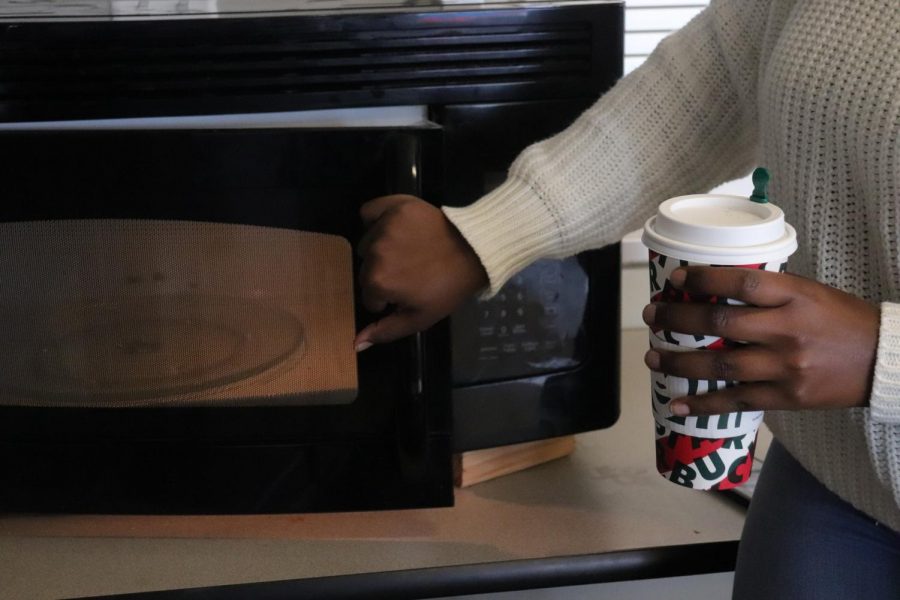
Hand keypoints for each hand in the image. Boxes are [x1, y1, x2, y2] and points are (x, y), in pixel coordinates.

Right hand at [354, 195, 487, 348]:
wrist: (475, 251)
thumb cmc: (447, 288)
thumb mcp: (419, 318)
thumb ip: (385, 331)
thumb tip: (355, 343)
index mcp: (376, 281)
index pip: (369, 296)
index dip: (388, 299)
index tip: (408, 293)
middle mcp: (373, 252)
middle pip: (366, 270)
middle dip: (383, 275)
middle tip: (411, 273)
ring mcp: (383, 226)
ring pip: (366, 243)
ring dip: (380, 249)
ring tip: (408, 252)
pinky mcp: (393, 205)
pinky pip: (368, 212)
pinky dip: (375, 220)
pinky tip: (393, 229)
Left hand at [642, 267, 879, 415]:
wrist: (884, 361)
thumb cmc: (840, 320)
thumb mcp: (809, 293)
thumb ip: (768, 293)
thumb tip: (713, 289)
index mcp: (795, 296)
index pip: (741, 283)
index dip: (703, 279)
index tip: (675, 279)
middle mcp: (788, 330)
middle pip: (721, 322)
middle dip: (678, 319)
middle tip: (651, 316)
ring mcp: (787, 367)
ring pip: (721, 365)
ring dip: (680, 363)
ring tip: (652, 358)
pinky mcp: (788, 398)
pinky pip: (737, 401)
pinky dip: (704, 405)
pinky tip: (677, 405)